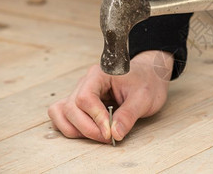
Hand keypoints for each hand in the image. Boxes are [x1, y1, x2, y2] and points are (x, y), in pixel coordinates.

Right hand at [48, 50, 172, 142]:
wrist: (150, 76)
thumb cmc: (147, 81)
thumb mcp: (144, 97)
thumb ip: (128, 115)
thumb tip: (115, 133)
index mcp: (100, 74)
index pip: (85, 97)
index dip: (95, 118)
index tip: (109, 132)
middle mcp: (86, 82)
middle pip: (71, 107)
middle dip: (87, 128)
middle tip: (108, 138)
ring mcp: (81, 92)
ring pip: (62, 112)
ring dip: (76, 129)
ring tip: (99, 135)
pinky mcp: (80, 103)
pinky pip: (63, 115)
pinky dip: (70, 127)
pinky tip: (89, 132)